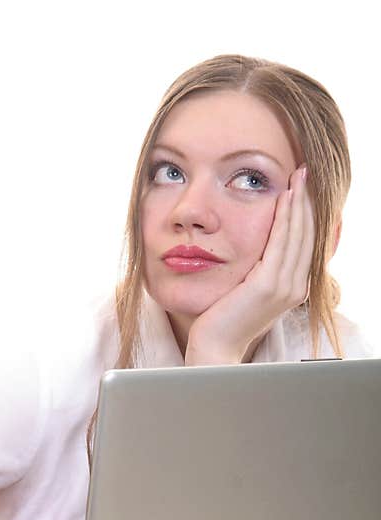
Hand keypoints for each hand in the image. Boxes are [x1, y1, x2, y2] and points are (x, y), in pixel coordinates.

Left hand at [185, 165, 313, 365]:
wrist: (213, 348)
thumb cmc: (221, 320)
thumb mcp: (245, 291)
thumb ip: (257, 272)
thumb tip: (256, 252)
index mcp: (291, 287)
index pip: (304, 242)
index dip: (306, 213)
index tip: (302, 187)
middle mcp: (294, 286)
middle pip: (307, 234)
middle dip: (307, 201)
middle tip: (305, 172)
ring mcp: (284, 287)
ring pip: (297, 234)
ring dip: (298, 202)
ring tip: (298, 176)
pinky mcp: (268, 285)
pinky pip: (280, 242)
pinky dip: (285, 217)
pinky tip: (284, 197)